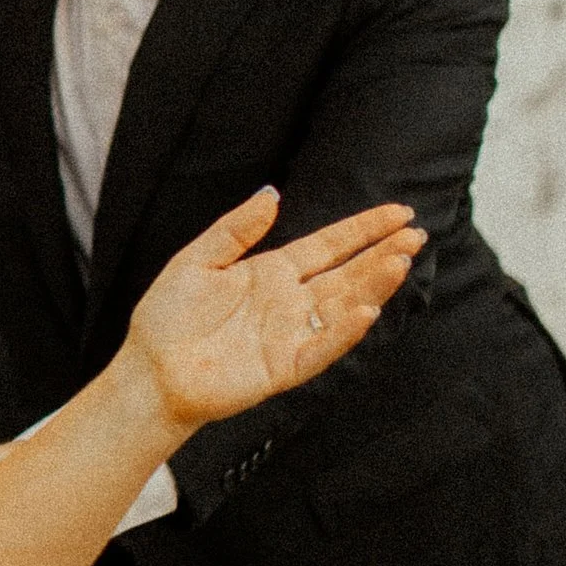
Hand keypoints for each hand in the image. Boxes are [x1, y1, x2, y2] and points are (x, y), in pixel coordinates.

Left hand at [126, 189, 424, 434]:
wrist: (149, 372)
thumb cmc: (167, 320)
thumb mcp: (197, 260)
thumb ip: (236, 229)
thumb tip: (272, 193)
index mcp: (272, 273)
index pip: (329, 246)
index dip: (364, 229)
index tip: (398, 212)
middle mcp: (290, 302)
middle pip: (347, 273)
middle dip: (383, 254)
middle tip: (416, 234)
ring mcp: (291, 335)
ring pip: (343, 306)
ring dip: (373, 285)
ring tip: (400, 261)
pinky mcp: (284, 367)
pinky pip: (322, 347)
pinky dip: (344, 331)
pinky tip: (367, 309)